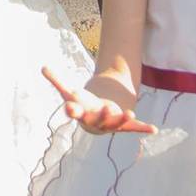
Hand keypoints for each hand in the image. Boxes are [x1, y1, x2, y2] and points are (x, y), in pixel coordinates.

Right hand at [42, 67, 157, 134]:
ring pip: (116, 124)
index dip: (72, 111)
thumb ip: (57, 81)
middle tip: (105, 109)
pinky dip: (143, 128)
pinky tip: (154, 129)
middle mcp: (95, 122)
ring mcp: (110, 124)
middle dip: (102, 116)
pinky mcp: (124, 125)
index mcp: (81, 114)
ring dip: (122, 119)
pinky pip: (133, 128)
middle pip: (97, 120)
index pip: (74, 113)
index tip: (69, 108)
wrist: (97, 119)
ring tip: (129, 113)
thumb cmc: (83, 106)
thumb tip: (42, 67)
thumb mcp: (69, 93)